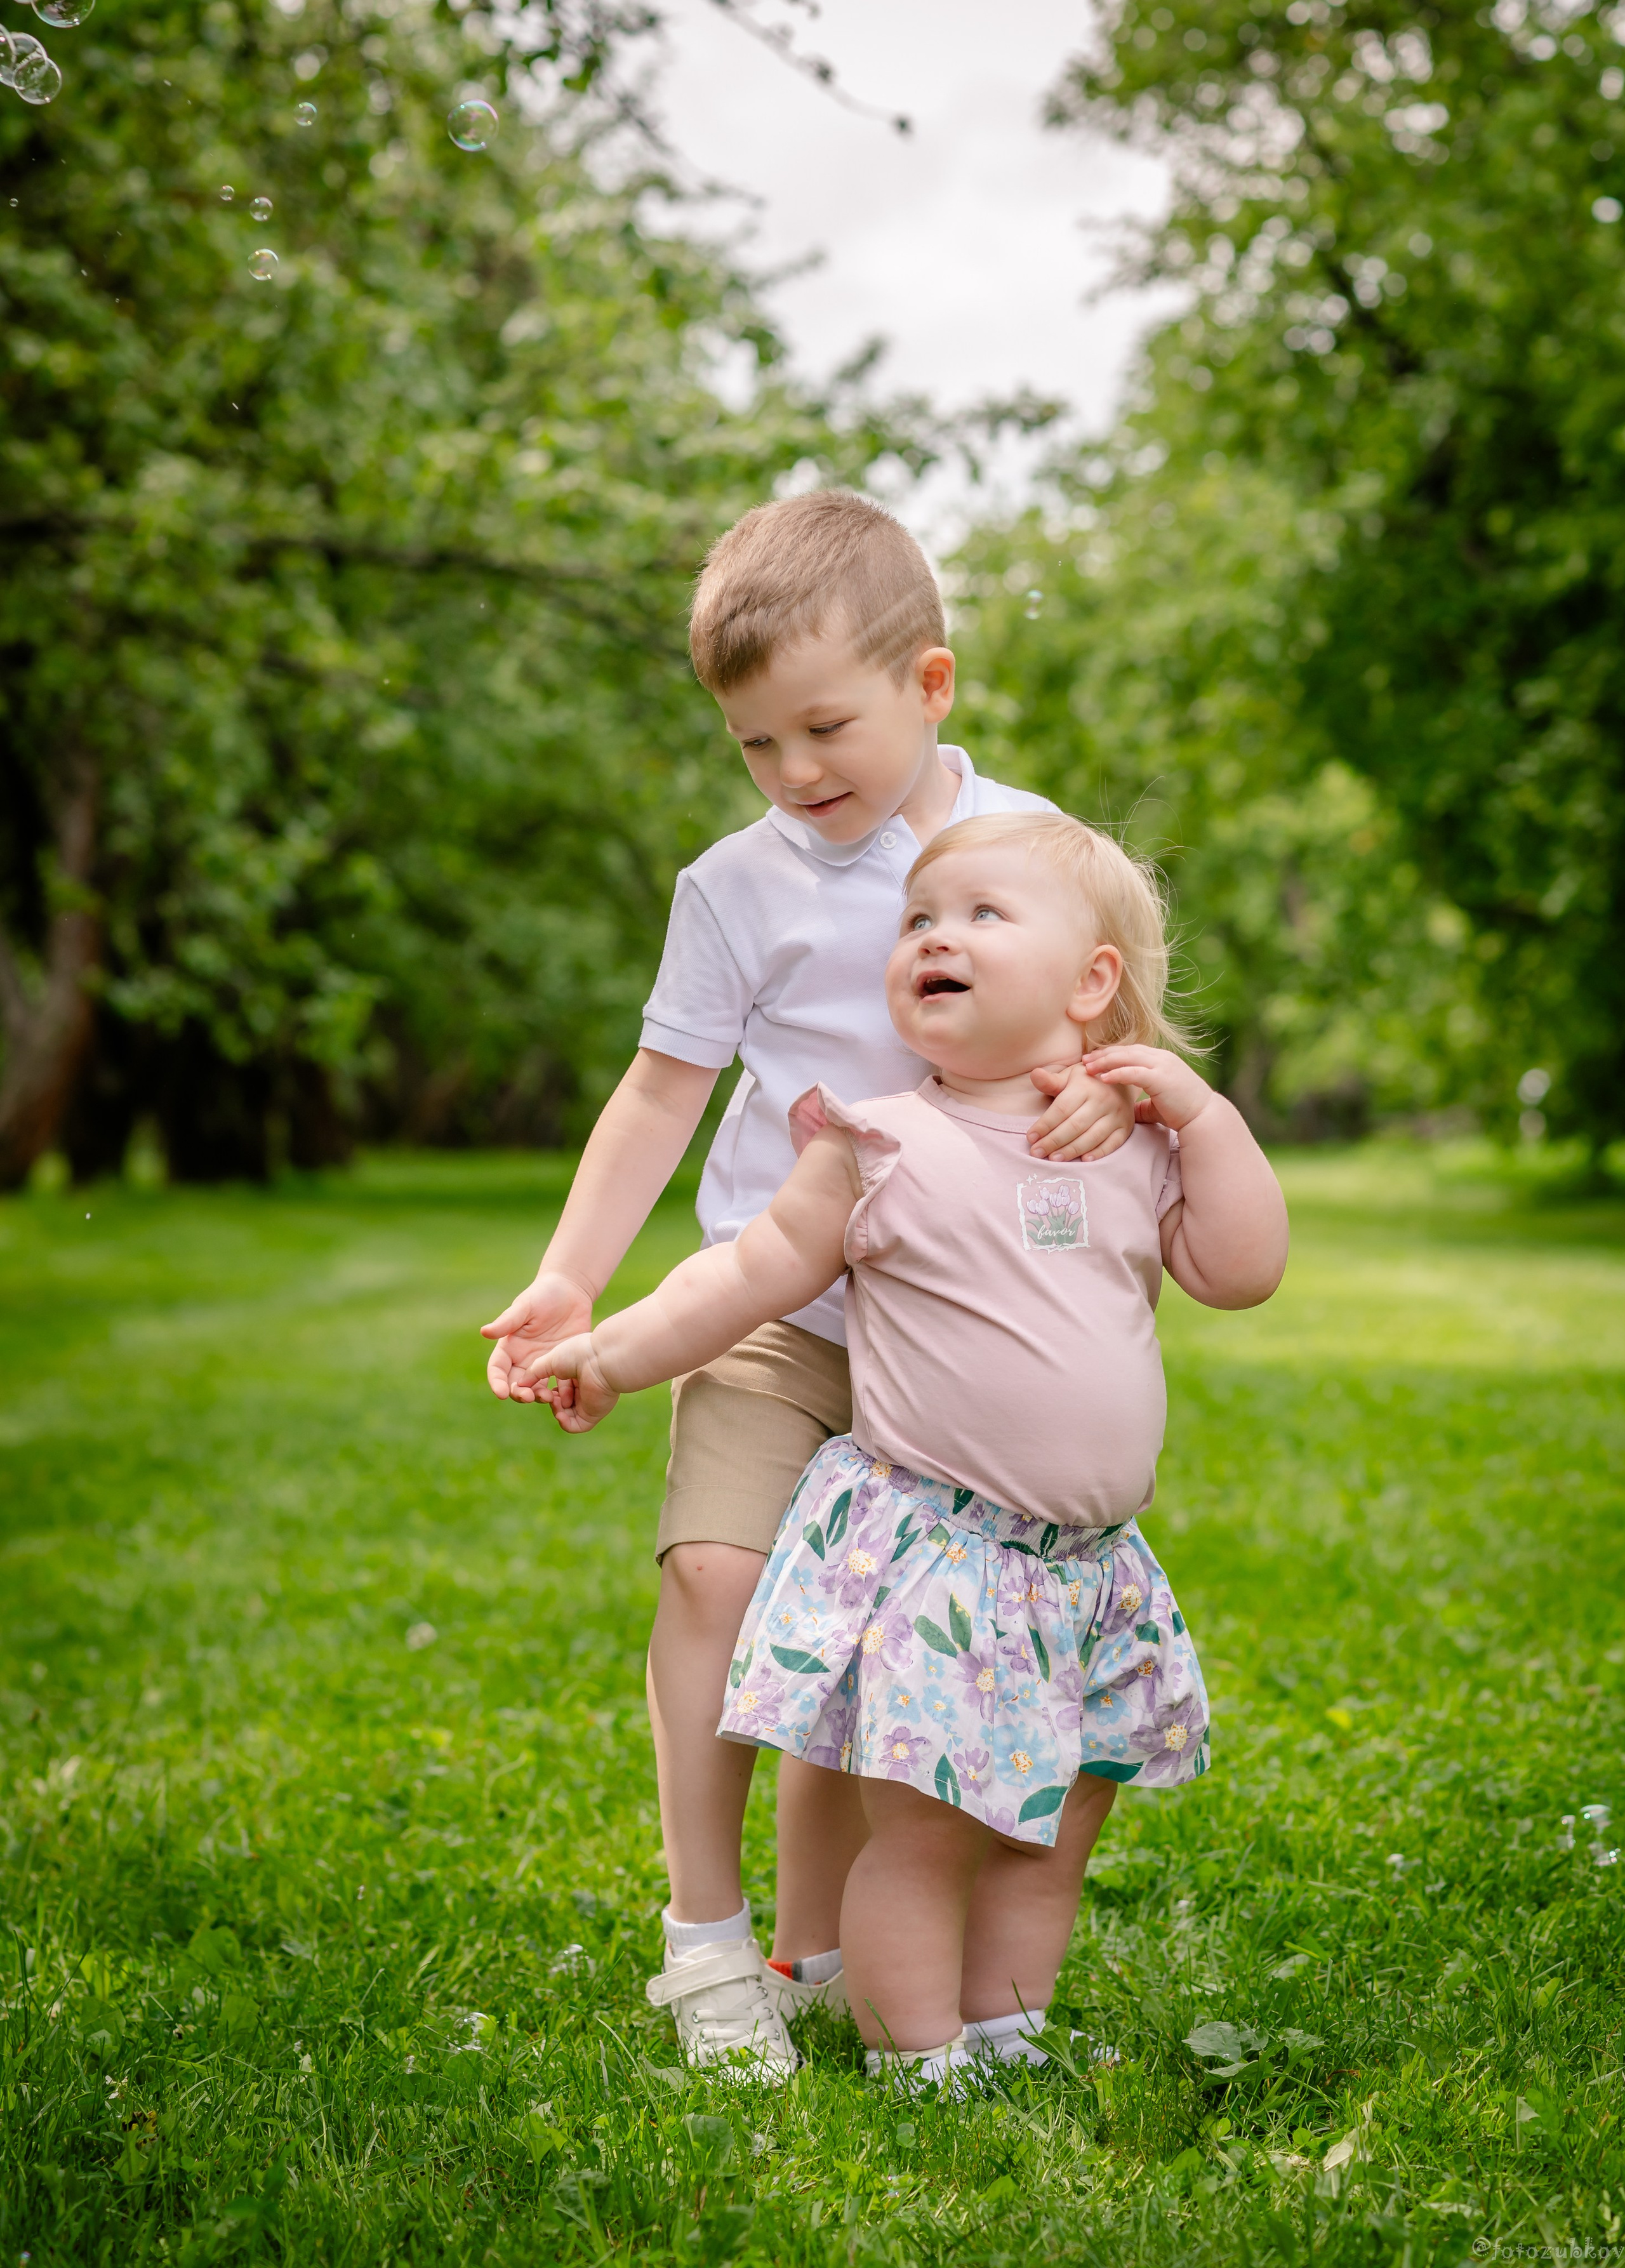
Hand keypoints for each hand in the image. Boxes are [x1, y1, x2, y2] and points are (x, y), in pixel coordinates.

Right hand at [481, 1270, 593, 1401]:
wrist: (571, 1291)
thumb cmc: (543, 1294)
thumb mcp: (524, 1306)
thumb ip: (507, 1321)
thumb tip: (484, 1332)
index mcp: (510, 1347)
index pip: (498, 1369)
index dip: (497, 1382)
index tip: (501, 1393)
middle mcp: (524, 1359)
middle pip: (515, 1383)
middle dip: (519, 1394)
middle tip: (528, 1397)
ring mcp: (543, 1364)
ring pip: (537, 1387)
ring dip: (539, 1396)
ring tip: (548, 1398)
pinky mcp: (562, 1364)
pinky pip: (559, 1384)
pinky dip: (560, 1393)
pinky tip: (565, 1396)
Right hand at [524, 1332, 620, 1433]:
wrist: (600, 1361)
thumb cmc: (577, 1354)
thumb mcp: (549, 1360)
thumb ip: (534, 1372)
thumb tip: (519, 1384)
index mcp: (575, 1372)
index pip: (556, 1387)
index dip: (544, 1389)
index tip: (537, 1387)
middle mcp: (583, 1387)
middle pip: (560, 1401)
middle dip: (549, 1399)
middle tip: (548, 1395)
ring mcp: (589, 1402)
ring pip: (566, 1414)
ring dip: (556, 1410)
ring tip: (556, 1401)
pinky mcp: (594, 1413)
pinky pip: (576, 1425)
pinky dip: (565, 1423)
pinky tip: (560, 1413)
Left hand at [1027, 1060, 1137, 1160]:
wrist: (1120, 1079)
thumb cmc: (1087, 1081)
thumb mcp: (1069, 1076)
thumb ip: (1051, 1081)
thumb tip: (1035, 1075)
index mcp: (1086, 1086)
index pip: (1062, 1109)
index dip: (1045, 1125)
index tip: (1030, 1138)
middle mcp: (1103, 1100)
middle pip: (1075, 1126)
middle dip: (1053, 1141)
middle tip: (1037, 1152)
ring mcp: (1117, 1115)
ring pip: (1092, 1137)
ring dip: (1072, 1150)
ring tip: (1054, 1159)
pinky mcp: (1125, 1127)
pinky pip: (1112, 1143)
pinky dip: (1098, 1153)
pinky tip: (1083, 1160)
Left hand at [1079, 1044, 1215, 1132]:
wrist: (1203, 1117)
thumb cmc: (1182, 1111)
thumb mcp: (1158, 1104)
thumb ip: (1143, 1103)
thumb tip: (1129, 1110)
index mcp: (1160, 1061)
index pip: (1130, 1051)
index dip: (1110, 1054)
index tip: (1093, 1059)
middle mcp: (1161, 1058)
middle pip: (1126, 1050)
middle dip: (1103, 1054)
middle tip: (1084, 1060)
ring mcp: (1162, 1066)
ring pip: (1128, 1057)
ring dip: (1105, 1061)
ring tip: (1087, 1067)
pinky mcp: (1161, 1078)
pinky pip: (1134, 1072)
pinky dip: (1117, 1073)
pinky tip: (1103, 1078)